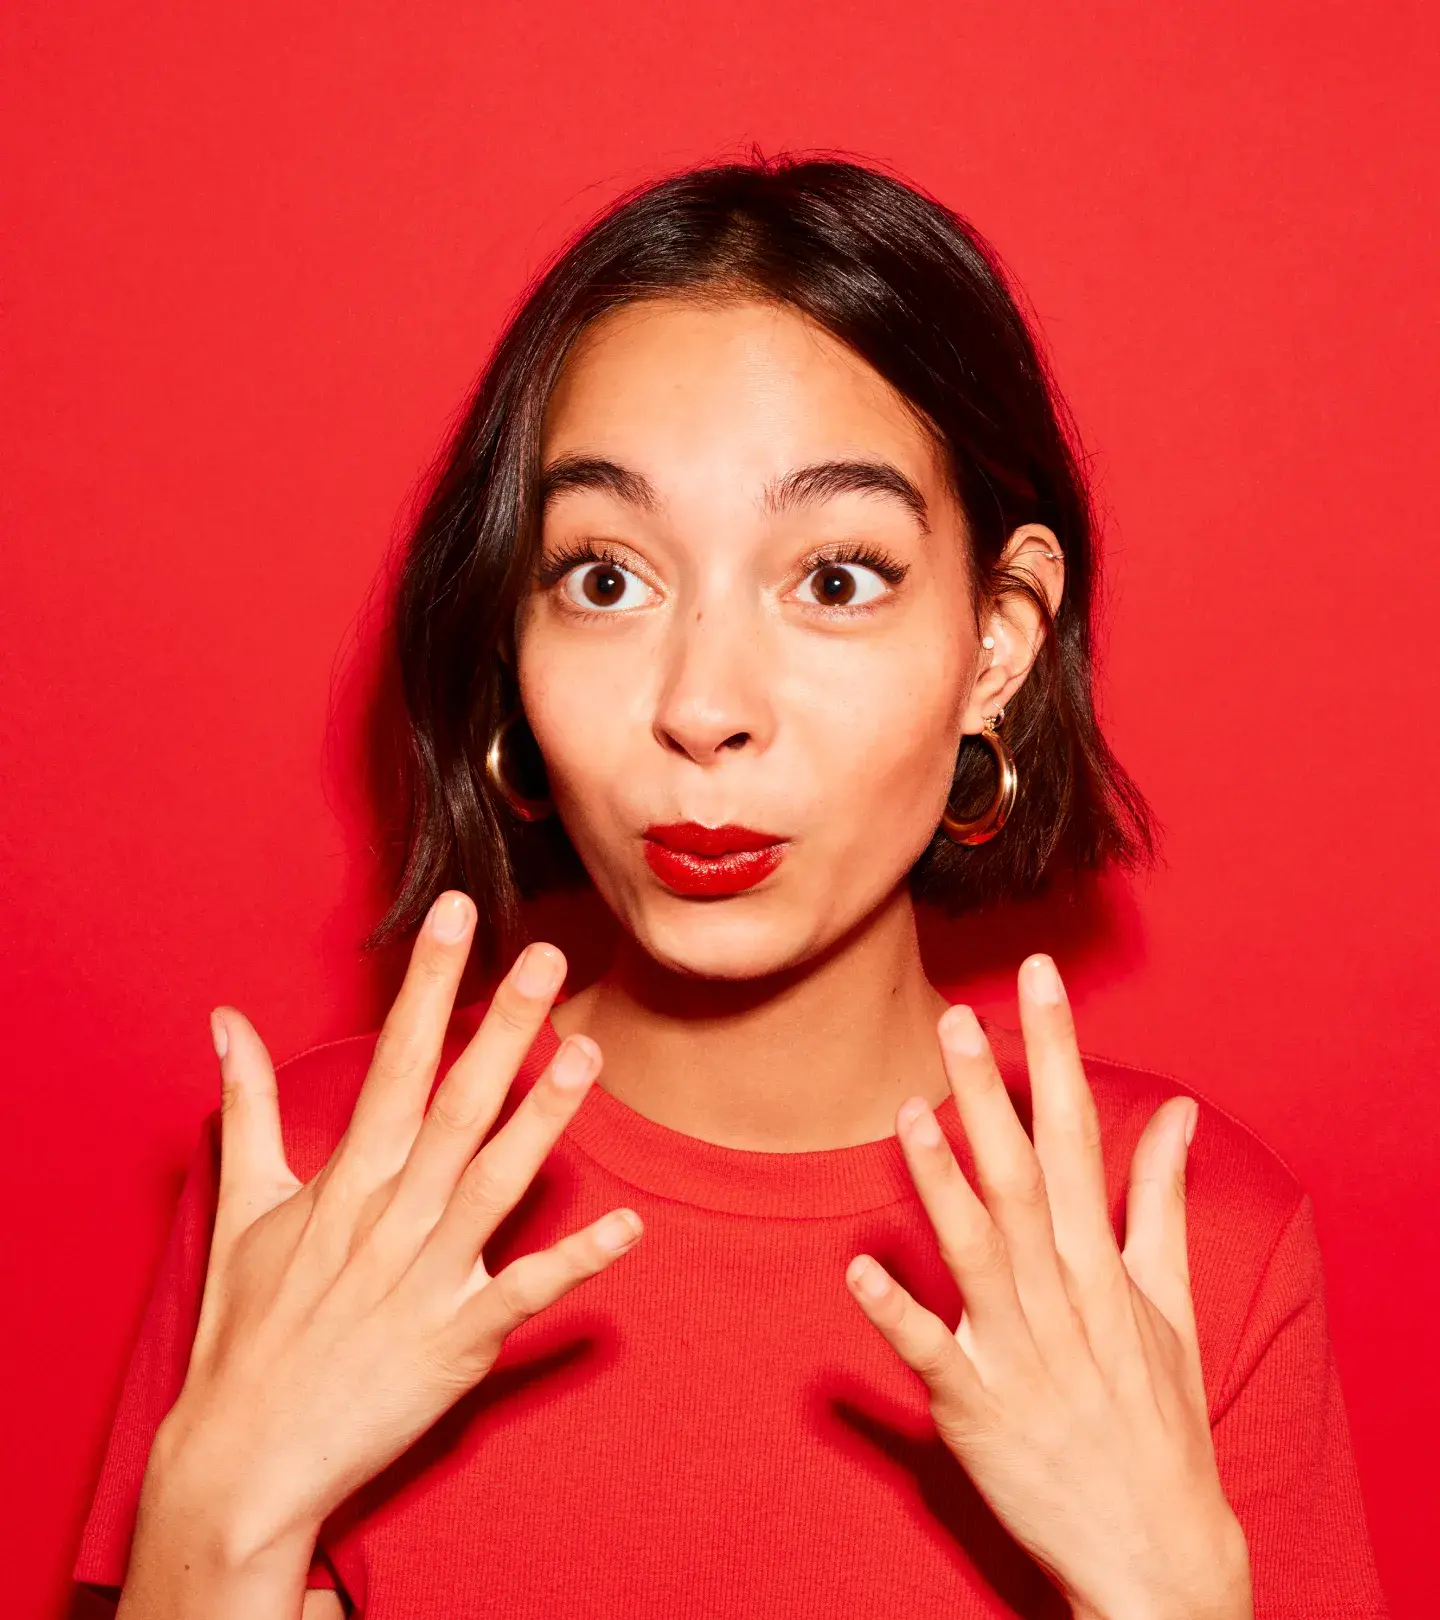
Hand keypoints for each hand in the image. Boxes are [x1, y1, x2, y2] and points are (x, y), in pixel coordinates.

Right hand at [146, 890, 643, 1569]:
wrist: (241, 1460)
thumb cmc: (246, 1328)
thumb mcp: (242, 1207)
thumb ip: (247, 1106)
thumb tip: (226, 1021)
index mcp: (347, 1180)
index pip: (393, 1059)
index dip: (426, 982)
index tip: (453, 914)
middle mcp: (389, 1218)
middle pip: (453, 1106)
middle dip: (500, 1028)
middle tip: (545, 958)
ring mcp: (425, 1280)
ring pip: (493, 1184)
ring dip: (542, 1120)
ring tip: (587, 1052)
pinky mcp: (456, 1342)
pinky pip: (524, 1295)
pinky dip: (576, 1264)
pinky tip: (628, 1227)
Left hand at [845, 954, 1252, 1619]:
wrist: (1158, 1547)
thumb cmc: (1158, 1413)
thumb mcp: (1171, 1299)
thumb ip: (1158, 1198)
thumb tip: (1175, 1112)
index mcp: (1102, 1261)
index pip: (1077, 1134)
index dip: (1058, 1051)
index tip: (1040, 978)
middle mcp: (1061, 1295)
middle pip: (1021, 1178)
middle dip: (990, 1094)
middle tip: (954, 1017)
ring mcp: (1019, 1353)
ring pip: (977, 1253)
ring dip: (941, 1183)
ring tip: (908, 1114)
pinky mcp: (977, 1409)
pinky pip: (932, 1356)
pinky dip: (897, 1314)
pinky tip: (857, 1268)